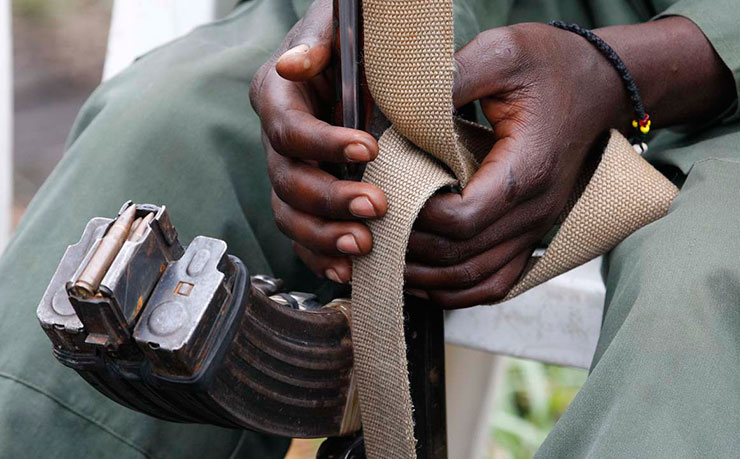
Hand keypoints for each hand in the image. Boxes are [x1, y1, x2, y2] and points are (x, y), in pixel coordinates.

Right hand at [250, 0, 386, 283]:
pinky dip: (321, 257)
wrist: (358, 67)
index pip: (289, 129)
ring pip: (290, 216)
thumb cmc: (350, 43)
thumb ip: (318, 40)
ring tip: (363, 245)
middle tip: (376, 206)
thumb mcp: (336, 27)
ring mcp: (290, 175)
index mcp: (278, 97)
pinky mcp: (305, 201)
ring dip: (325, 235)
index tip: (368, 147)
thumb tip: (295, 65)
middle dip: (331, 198)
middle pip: (288, 181)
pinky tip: (347, 270)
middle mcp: (278, 142)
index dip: (324, 143)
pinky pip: (302, 237)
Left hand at [404, 23, 629, 308]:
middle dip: (410, 249)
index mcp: (525, 170)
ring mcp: (535, 227)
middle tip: (371, 232)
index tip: (386, 197)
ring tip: (386, 262)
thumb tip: (401, 105)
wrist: (600, 84)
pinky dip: (458, 291)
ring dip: (428, 277)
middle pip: (462, 255)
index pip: (463, 218)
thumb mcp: (502, 54)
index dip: (418, 217)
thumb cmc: (553, 66)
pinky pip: (497, 282)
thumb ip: (453, 78)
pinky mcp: (532, 232)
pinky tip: (426, 281)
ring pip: (476, 278)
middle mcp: (534, 209)